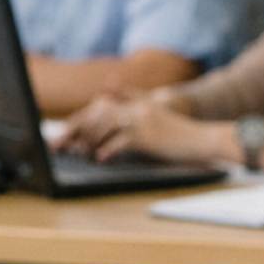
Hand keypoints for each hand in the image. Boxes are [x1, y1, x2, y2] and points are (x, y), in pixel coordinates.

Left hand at [58, 92, 222, 162]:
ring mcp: (142, 120)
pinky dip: (107, 150)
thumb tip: (106, 105)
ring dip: (87, 140)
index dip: (79, 120)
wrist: (204, 139)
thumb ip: (134, 107)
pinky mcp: (148, 136)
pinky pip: (120, 141)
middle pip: (96, 114)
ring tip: (76, 153)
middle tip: (58, 145)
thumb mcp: (157, 117)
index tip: (64, 134)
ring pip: (104, 125)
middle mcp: (137, 108)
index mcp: (137, 103)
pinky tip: (99, 159)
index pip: (100, 107)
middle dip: (74, 130)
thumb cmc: (181, 134)